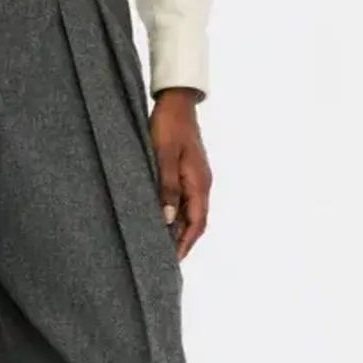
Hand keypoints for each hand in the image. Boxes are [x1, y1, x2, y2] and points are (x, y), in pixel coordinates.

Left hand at [149, 88, 211, 261]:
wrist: (176, 101)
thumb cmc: (168, 126)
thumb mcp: (163, 156)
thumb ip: (166, 187)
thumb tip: (168, 220)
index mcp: (199, 183)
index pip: (197, 223)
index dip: (186, 244)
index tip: (173, 261)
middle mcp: (201, 183)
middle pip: (196, 221)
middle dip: (183, 241)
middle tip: (164, 260)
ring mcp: (196, 177)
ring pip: (190, 211)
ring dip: (179, 229)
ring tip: (161, 244)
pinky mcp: (187, 170)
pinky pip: (184, 199)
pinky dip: (176, 213)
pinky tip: (162, 218)